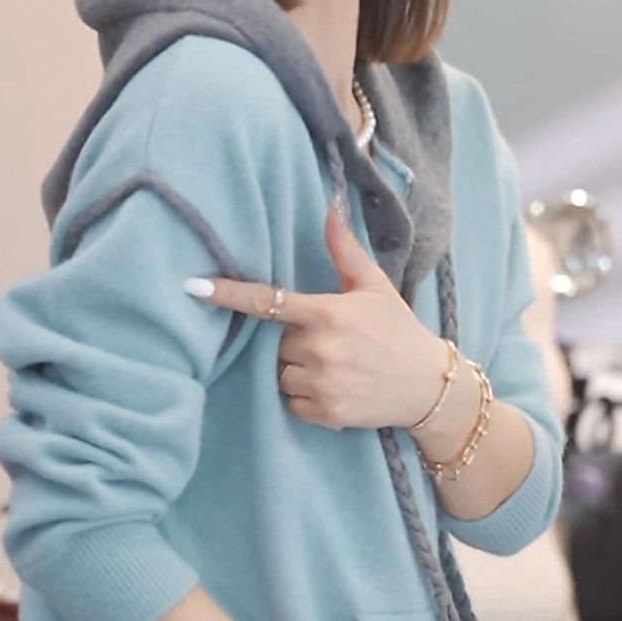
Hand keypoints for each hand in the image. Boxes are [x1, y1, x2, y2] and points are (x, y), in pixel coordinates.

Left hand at [183, 199, 446, 431]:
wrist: (428, 385)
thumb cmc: (398, 330)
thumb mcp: (375, 286)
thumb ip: (345, 251)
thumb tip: (330, 207)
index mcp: (328, 313)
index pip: (267, 301)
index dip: (228, 294)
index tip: (193, 286)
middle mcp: (321, 348)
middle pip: (276, 344)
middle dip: (293, 343)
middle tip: (328, 343)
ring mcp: (323, 384)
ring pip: (281, 375)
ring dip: (297, 371)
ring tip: (333, 367)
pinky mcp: (326, 413)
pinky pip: (292, 403)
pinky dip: (305, 398)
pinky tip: (333, 389)